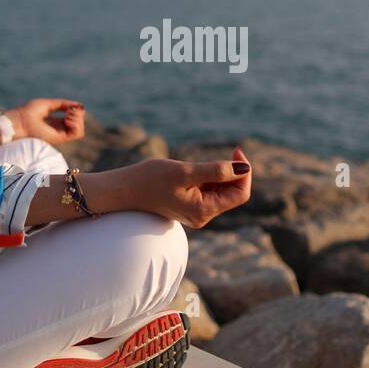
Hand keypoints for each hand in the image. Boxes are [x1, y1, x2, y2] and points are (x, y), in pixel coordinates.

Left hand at [9, 98, 85, 145]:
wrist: (18, 122)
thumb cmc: (28, 112)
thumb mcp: (47, 104)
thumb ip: (62, 104)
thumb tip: (79, 105)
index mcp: (55, 122)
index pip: (73, 117)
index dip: (75, 110)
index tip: (68, 106)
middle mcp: (59, 129)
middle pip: (79, 123)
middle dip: (78, 114)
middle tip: (68, 110)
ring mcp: (60, 134)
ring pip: (80, 130)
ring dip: (78, 119)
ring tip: (68, 114)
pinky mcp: (59, 138)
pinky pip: (78, 134)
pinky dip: (76, 124)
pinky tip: (67, 119)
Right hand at [132, 146, 251, 228]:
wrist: (124, 190)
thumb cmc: (150, 180)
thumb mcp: (186, 172)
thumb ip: (216, 171)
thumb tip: (244, 169)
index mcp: (204, 210)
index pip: (240, 194)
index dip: (244, 173)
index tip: (236, 152)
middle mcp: (203, 215)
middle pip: (233, 193)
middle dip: (234, 172)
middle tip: (228, 152)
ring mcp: (197, 211)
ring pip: (222, 191)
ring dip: (221, 174)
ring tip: (200, 165)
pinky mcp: (191, 205)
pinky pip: (210, 191)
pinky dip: (210, 178)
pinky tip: (194, 171)